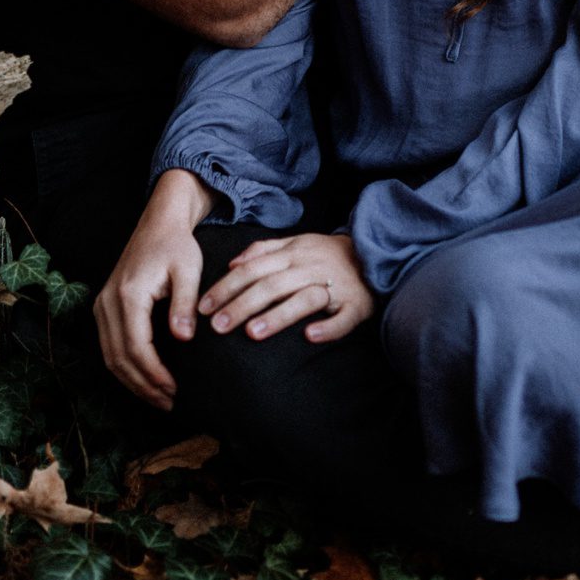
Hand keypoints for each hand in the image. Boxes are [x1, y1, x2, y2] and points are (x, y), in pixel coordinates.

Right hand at [93, 170, 213, 408]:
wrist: (158, 223)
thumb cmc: (177, 245)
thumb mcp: (188, 270)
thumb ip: (185, 304)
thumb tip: (183, 338)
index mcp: (128, 294)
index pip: (136, 347)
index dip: (154, 374)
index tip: (175, 390)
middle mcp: (108, 302)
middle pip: (119, 358)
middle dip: (144, 386)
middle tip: (171, 404)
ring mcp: (102, 305)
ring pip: (110, 357)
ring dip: (133, 382)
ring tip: (160, 399)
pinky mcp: (105, 308)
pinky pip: (110, 347)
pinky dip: (125, 368)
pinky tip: (146, 379)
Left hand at [198, 232, 374, 343]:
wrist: (375, 253)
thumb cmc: (327, 254)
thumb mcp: (296, 242)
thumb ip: (264, 250)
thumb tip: (232, 263)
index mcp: (293, 253)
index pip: (252, 269)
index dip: (227, 287)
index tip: (204, 306)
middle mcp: (310, 267)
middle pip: (271, 285)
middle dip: (241, 305)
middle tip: (217, 326)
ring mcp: (333, 286)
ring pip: (304, 299)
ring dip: (278, 315)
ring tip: (253, 333)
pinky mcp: (355, 304)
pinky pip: (342, 318)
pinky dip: (327, 327)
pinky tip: (309, 337)